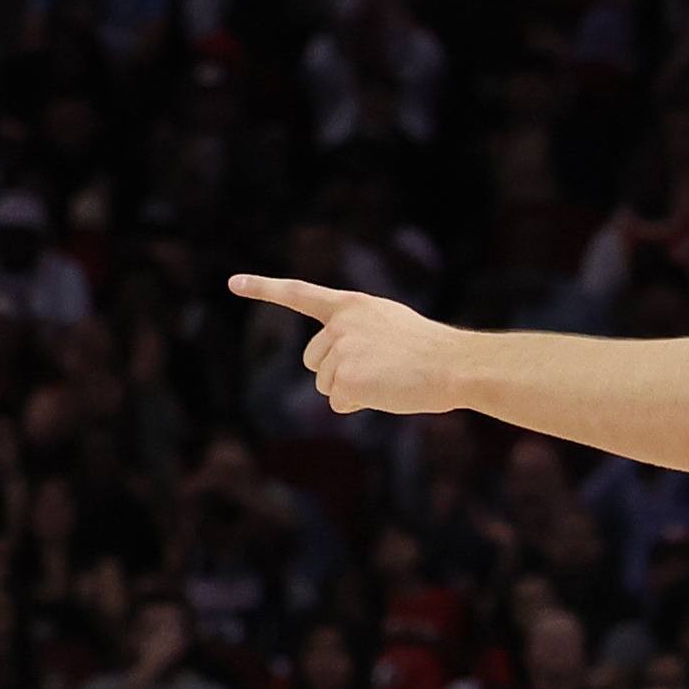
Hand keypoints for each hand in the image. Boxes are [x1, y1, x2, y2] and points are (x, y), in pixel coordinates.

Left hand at [228, 276, 467, 414]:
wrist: (455, 364)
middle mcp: (340, 324)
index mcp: (352, 305)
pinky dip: (361, 405)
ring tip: (389, 378)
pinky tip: (387, 391)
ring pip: (325, 385)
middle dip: (337, 373)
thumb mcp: (391, 327)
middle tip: (380, 369)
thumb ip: (357, 336)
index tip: (233, 283)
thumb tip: (337, 378)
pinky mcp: (346, 379)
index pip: (300, 293)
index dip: (264, 288)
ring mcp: (342, 351)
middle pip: (313, 361)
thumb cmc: (432, 351)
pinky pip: (339, 404)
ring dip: (352, 390)